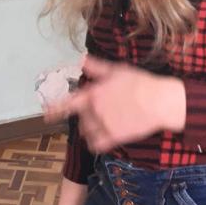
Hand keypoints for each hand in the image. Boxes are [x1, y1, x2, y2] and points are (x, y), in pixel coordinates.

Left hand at [42, 56, 184, 152]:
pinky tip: (100, 138)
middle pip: (81, 118)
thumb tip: (81, 59)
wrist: (158, 101)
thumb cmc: (140, 83)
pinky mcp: (115, 138)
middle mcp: (95, 111)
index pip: (68, 103)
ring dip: (89, 129)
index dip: (55, 109)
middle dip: (85, 115)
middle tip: (97, 112)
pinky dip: (95, 143)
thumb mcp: (117, 70)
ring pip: (87, 132)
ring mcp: (104, 126)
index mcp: (93, 94)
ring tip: (102, 122)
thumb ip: (96, 67)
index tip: (46, 114)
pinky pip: (97, 145)